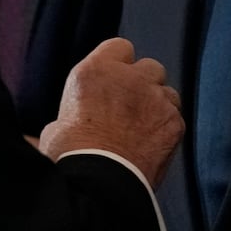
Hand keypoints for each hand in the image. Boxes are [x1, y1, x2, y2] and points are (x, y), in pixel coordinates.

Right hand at [37, 37, 182, 185]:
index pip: (120, 47)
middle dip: (143, 83)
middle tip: (131, 107)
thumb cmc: (70, 157)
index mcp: (97, 71)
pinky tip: (153, 146)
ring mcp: (156, 98)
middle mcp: (130, 78)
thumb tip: (57, 130)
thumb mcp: (54, 129)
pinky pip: (176, 118)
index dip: (119, 64)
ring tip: (144, 129)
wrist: (100, 183)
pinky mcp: (174, 122)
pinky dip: (167, 129)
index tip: (114, 81)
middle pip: (149, 67)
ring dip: (158, 105)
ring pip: (167, 92)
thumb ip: (68, 117)